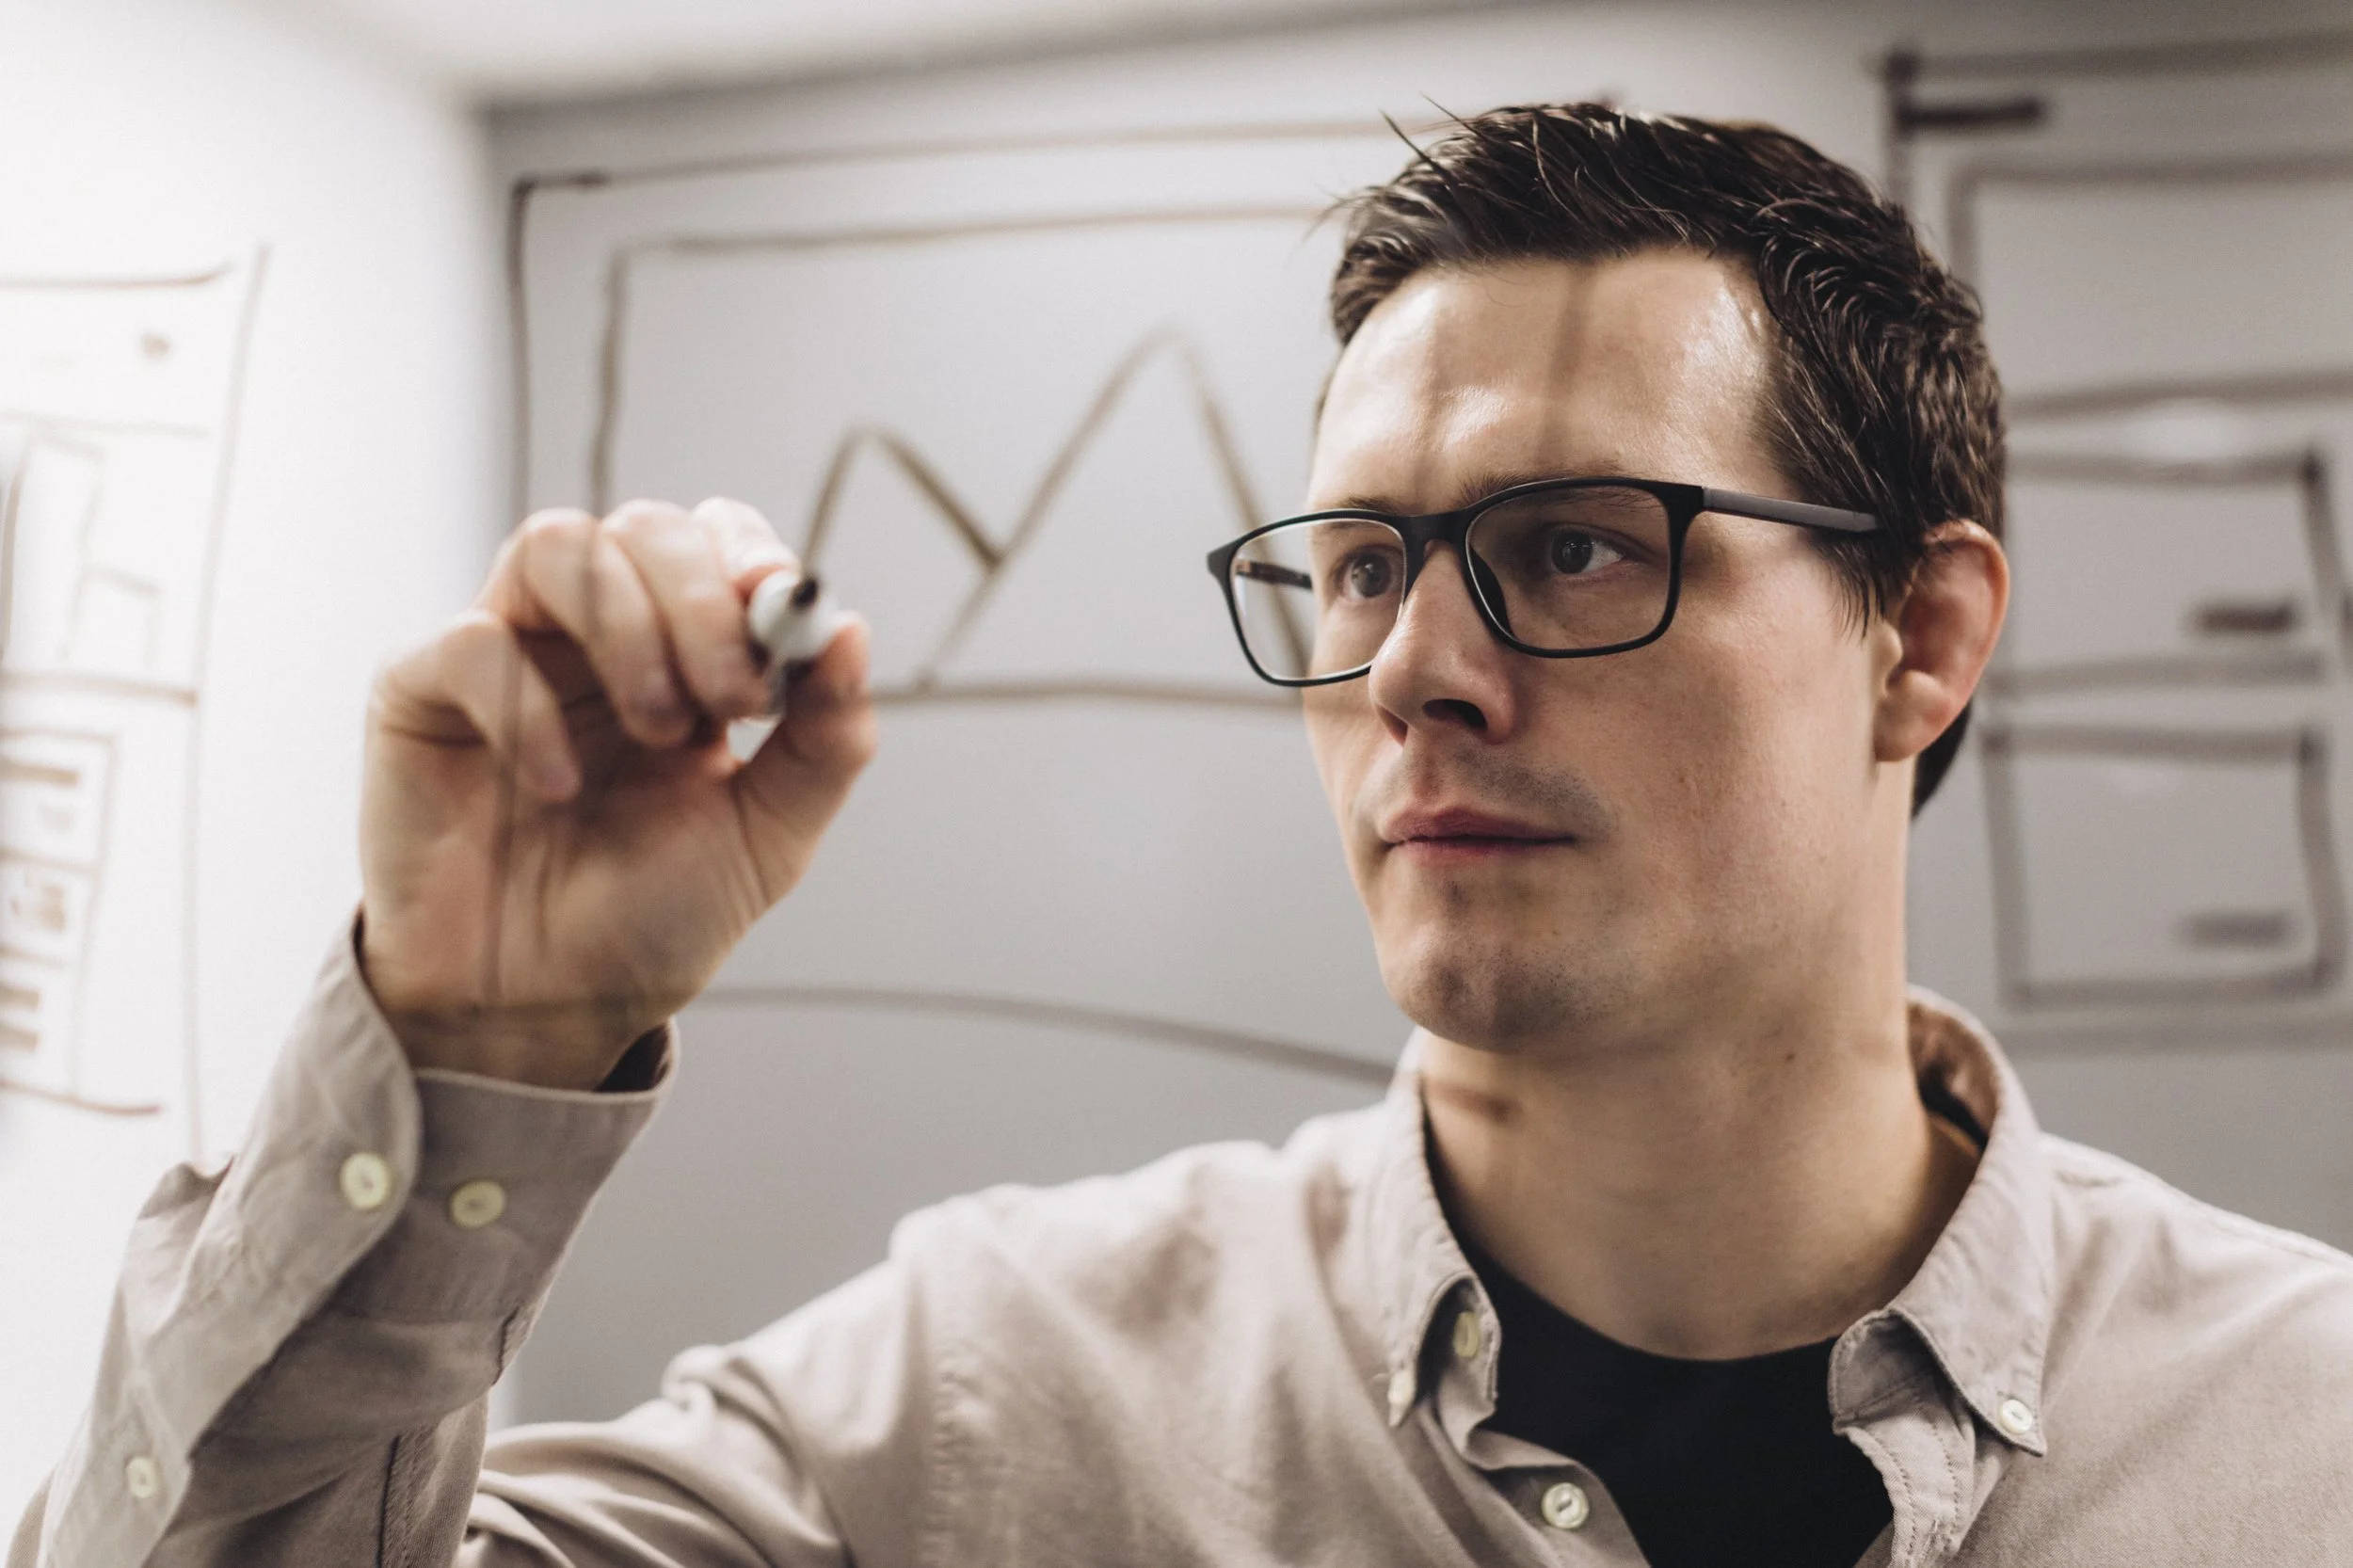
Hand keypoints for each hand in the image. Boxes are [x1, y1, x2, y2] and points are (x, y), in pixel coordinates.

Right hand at [358, 498, 874, 1087]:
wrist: (546, 1011)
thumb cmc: (650, 918)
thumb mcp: (769, 838)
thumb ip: (826, 741)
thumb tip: (852, 631)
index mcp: (683, 652)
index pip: (717, 538)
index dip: (752, 560)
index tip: (785, 619)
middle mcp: (595, 634)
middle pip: (646, 526)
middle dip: (701, 600)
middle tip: (728, 699)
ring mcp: (509, 652)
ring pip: (557, 542)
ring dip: (625, 624)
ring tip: (656, 728)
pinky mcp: (421, 691)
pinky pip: (472, 640)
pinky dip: (529, 706)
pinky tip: (560, 785)